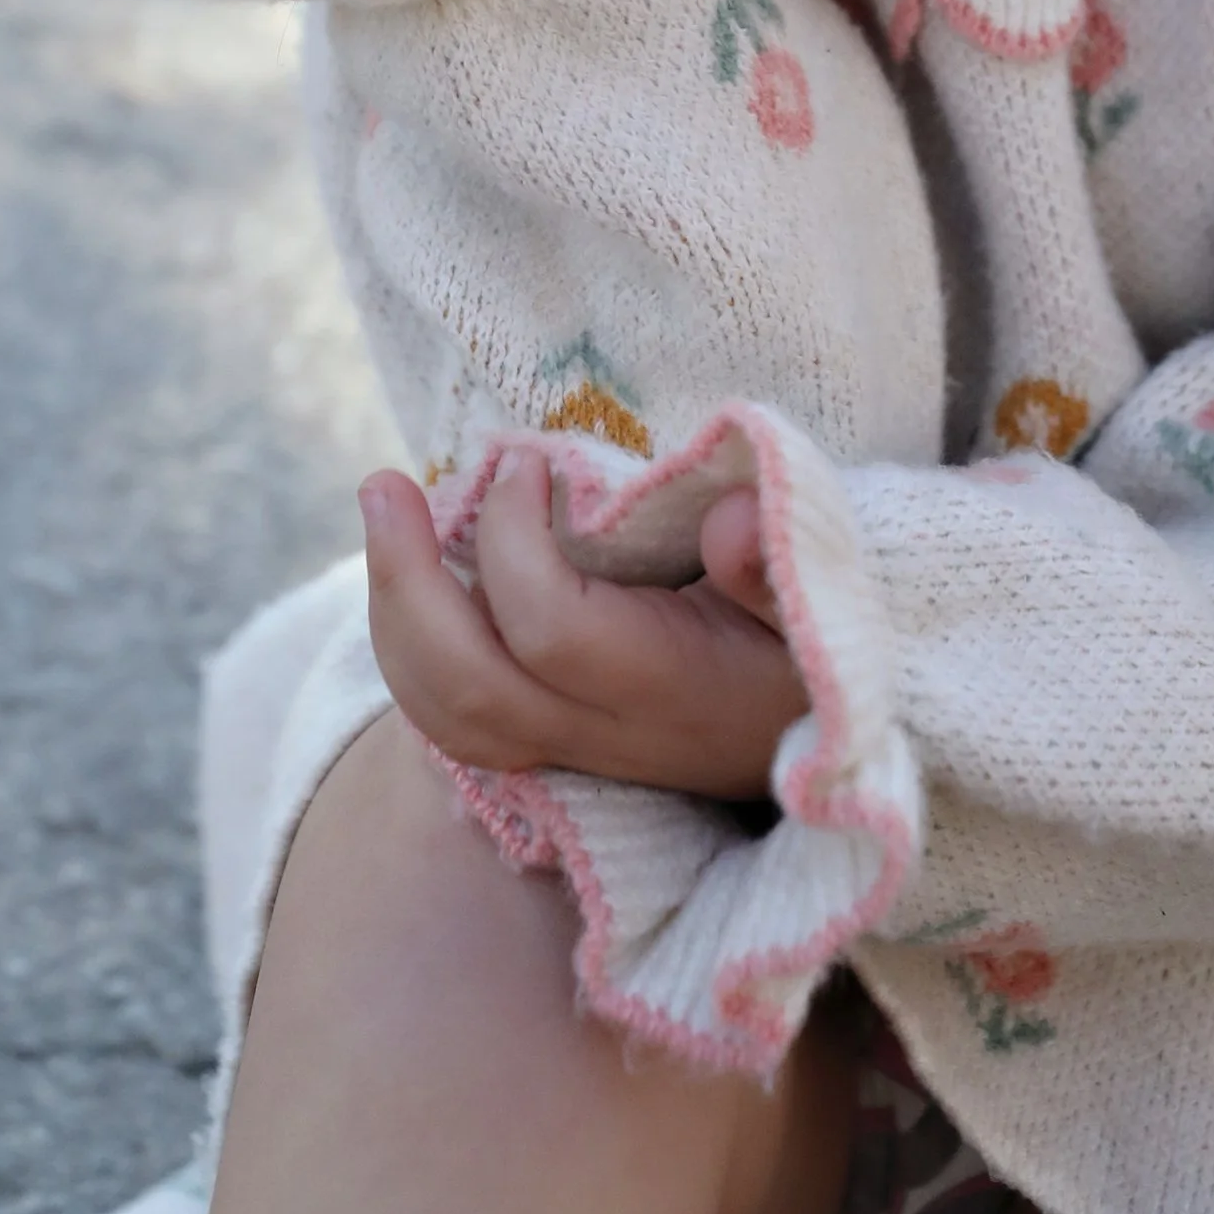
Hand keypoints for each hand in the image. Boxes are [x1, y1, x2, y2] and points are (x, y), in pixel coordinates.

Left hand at [359, 452, 804, 801]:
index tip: (531, 464)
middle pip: (468, 692)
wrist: (830, 731)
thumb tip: (731, 522)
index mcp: (671, 689)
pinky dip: (414, 642)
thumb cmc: (826, 641)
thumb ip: (782, 564)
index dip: (515, 542)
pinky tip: (410, 565)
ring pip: (446, 719)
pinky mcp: (557, 742)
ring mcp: (577, 749)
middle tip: (383, 480)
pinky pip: (456, 717)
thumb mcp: (829, 598)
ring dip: (395, 611)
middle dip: (406, 584)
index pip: (550, 632)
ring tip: (383, 509)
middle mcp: (611, 734)